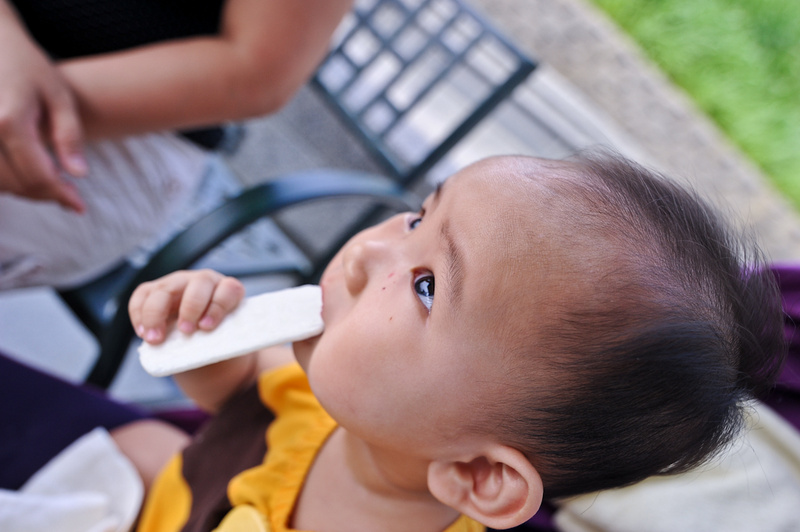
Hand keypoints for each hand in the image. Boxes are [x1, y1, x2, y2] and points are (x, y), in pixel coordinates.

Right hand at [0, 7, 86, 210]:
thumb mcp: (59, 97)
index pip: (39, 175)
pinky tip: (29, 175)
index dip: (62, 195)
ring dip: (27, 191)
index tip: (80, 207)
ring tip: (53, 184)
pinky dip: (9, 182)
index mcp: (10, 121)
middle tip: (70, 195)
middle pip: (18, 184)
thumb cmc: (30, 69)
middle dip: (47, 194)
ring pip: (0, 184)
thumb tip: (79, 175)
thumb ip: (70, 136)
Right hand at [129, 269, 245, 344]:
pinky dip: (139, 314)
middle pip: (199, 283)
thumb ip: (220, 344)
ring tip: (155, 339)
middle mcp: (205, 282)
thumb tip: (207, 351)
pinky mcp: (155, 291)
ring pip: (165, 288)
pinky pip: (142, 294)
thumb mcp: (224, 345)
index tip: (207, 327)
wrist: (201, 350)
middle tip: (185, 331)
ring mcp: (179, 283)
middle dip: (191, 307)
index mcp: (229, 291)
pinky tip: (142, 333)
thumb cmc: (217, 345)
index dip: (218, 307)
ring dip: (157, 314)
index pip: (228, 290)